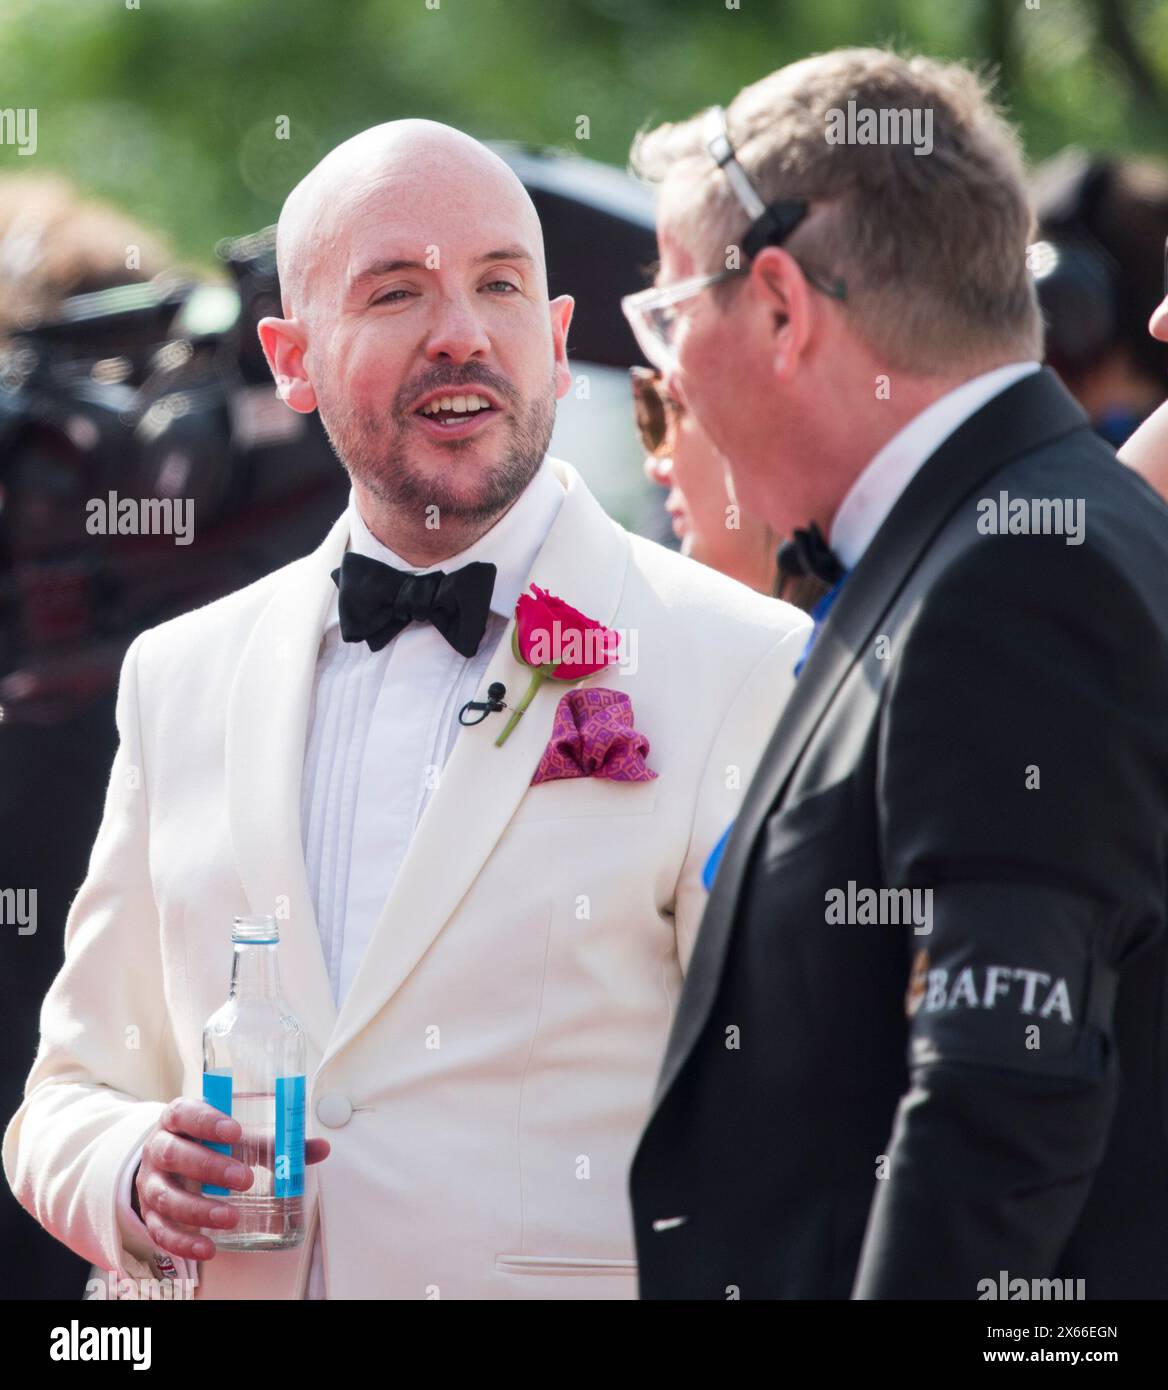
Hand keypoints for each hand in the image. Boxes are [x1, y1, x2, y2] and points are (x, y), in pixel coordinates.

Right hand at [132, 1098, 330, 1260]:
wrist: (167, 1160)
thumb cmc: (206, 1141)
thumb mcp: (233, 1134)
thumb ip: (272, 1141)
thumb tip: (319, 1148)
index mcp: (178, 1118)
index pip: (185, 1113)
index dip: (207, 1122)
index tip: (235, 1132)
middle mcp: (159, 1147)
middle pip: (174, 1154)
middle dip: (209, 1168)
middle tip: (244, 1179)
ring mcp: (151, 1182)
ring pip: (164, 1196)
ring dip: (198, 1209)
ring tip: (230, 1217)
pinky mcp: (150, 1213)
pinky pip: (160, 1230)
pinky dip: (183, 1242)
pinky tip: (208, 1248)